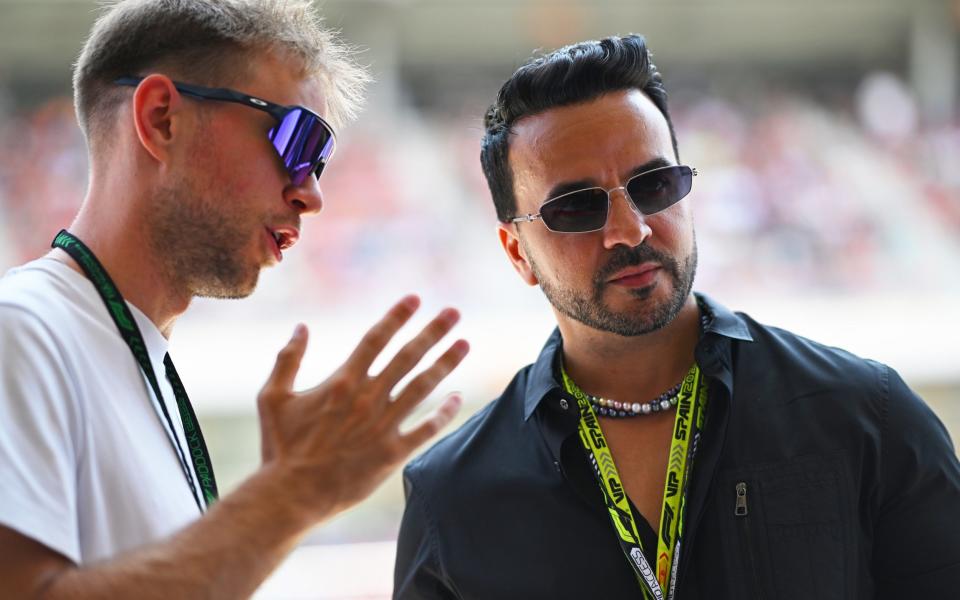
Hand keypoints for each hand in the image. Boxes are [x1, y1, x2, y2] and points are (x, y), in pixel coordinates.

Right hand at [256, 295, 468, 520]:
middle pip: (408, 356)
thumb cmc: (279, 447)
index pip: (376, 339)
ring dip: (445, 364)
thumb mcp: (273, 398)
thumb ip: (287, 359)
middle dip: (433, 332)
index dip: (397, 317)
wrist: (290, 496)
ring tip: (465, 345)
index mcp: (342, 382)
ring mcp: (383, 426)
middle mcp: (367, 399)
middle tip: (454, 313)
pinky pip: (426, 429)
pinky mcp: (392, 454)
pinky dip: (444, 414)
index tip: (415, 299)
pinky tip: (457, 398)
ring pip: (423, 387)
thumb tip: (300, 326)